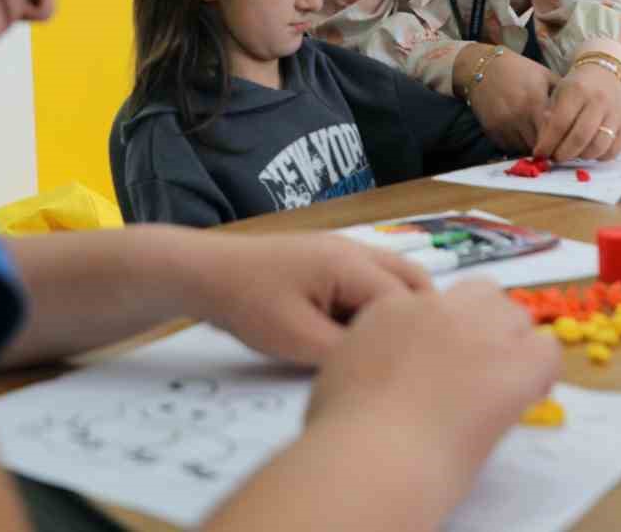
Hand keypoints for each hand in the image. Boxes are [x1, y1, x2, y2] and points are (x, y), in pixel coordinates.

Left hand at [180, 233, 430, 365]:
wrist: (204, 274)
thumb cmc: (248, 304)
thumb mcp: (298, 340)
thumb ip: (347, 352)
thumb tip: (387, 364)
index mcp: (351, 265)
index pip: (408, 301)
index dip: (413, 337)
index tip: (410, 371)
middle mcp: (355, 250)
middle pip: (413, 281)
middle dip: (416, 320)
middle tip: (407, 362)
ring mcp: (342, 251)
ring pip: (392, 279)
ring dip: (394, 312)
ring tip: (381, 350)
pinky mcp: (328, 260)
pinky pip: (369, 281)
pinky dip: (373, 306)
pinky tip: (353, 335)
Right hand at [307, 279, 560, 484]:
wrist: (379, 451)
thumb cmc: (346, 427)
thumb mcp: (341, 373)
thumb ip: (368, 357)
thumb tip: (381, 372)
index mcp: (392, 308)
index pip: (432, 303)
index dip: (440, 333)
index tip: (439, 363)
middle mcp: (438, 307)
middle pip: (479, 293)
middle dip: (482, 322)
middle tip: (475, 366)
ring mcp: (481, 331)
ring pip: (516, 315)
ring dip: (512, 343)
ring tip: (501, 383)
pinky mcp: (516, 363)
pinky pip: (547, 352)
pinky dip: (540, 372)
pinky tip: (524, 397)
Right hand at [465, 50, 558, 154]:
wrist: (484, 68)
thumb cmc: (520, 71)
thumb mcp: (545, 76)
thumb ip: (562, 97)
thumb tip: (581, 117)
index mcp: (535, 101)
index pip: (553, 133)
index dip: (562, 140)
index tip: (568, 142)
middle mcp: (518, 116)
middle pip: (539, 145)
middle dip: (549, 147)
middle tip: (557, 146)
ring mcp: (503, 125)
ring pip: (524, 149)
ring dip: (533, 147)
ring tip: (540, 140)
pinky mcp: (491, 131)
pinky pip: (510, 147)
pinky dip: (519, 145)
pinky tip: (523, 135)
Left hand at [533, 63, 620, 161]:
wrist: (609, 75)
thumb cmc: (578, 88)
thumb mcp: (559, 93)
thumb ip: (550, 117)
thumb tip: (543, 146)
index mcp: (577, 90)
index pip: (559, 123)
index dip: (547, 143)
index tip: (539, 153)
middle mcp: (600, 100)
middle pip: (579, 138)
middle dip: (563, 153)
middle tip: (554, 158)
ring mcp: (617, 113)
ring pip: (597, 147)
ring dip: (580, 156)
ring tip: (571, 154)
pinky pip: (613, 151)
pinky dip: (598, 156)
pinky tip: (588, 151)